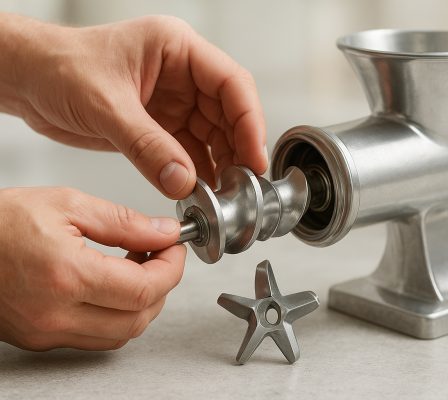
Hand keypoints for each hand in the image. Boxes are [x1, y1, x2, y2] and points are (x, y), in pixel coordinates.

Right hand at [0, 187, 184, 350]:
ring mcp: (46, 332)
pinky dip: (116, 315)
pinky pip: (96, 338)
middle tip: (160, 256)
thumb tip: (163, 232)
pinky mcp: (39, 338)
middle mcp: (55, 314)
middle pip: (139, 318)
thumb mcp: (66, 204)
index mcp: (65, 276)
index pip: (145, 289)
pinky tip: (112, 286)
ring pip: (121, 334)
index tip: (175, 248)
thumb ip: (123, 222)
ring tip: (137, 269)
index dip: (171, 268)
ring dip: (142, 304)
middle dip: (163, 286)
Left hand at [5, 14, 267, 197]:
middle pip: (228, 113)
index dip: (249, 121)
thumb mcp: (105, 105)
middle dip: (238, 149)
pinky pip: (189, 152)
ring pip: (212, 136)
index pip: (231, 83)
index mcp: (177, 49)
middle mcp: (182, 75)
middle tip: (242, 184)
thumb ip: (147, 145)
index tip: (254, 156)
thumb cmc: (58, 67)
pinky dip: (196, 173)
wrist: (27, 81)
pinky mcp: (160, 126)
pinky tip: (201, 191)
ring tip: (224, 194)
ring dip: (220, 165)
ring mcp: (173, 102)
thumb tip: (183, 180)